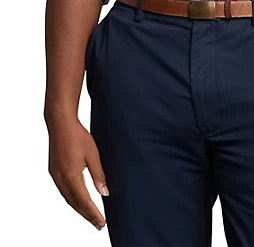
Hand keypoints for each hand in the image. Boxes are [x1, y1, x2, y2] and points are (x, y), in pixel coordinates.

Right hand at [46, 116, 108, 230]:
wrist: (60, 123)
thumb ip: (98, 175)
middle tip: (98, 225)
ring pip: (68, 199)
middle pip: (75, 204)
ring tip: (90, 216)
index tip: (101, 223)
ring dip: (79, 209)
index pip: (84, 201)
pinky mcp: (53, 171)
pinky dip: (72, 199)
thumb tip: (105, 193)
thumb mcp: (93, 154)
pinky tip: (78, 200)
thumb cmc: (78, 136)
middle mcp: (61, 179)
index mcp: (71, 176)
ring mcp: (55, 176)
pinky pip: (63, 191)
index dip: (93, 214)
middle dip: (87, 215)